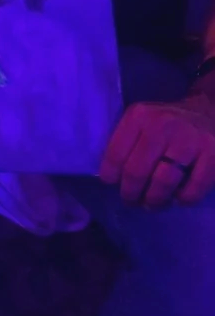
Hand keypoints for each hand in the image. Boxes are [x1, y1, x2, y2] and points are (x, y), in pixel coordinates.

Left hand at [98, 94, 214, 207]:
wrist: (208, 110)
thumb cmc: (167, 122)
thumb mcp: (142, 120)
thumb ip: (127, 140)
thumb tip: (112, 176)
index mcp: (139, 116)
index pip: (116, 153)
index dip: (111, 175)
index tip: (112, 185)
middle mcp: (163, 125)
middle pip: (137, 171)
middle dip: (130, 193)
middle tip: (131, 201)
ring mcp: (190, 140)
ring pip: (163, 182)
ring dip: (154, 200)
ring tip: (151, 204)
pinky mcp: (214, 154)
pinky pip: (194, 188)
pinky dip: (183, 199)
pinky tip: (178, 198)